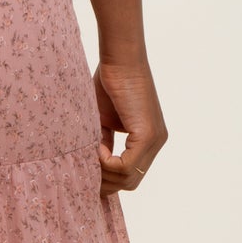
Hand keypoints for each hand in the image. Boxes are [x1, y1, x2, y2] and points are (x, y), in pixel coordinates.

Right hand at [94, 60, 167, 195]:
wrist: (119, 60)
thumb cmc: (109, 82)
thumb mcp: (103, 120)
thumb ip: (103, 142)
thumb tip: (93, 164)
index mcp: (147, 140)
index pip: (130, 175)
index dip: (108, 178)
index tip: (87, 170)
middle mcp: (156, 142)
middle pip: (131, 182)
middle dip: (106, 182)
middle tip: (85, 169)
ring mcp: (154, 140)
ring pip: (128, 177)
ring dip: (104, 172)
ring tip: (89, 155)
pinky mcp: (147, 134)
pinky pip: (126, 166)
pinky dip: (107, 163)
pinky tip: (97, 149)